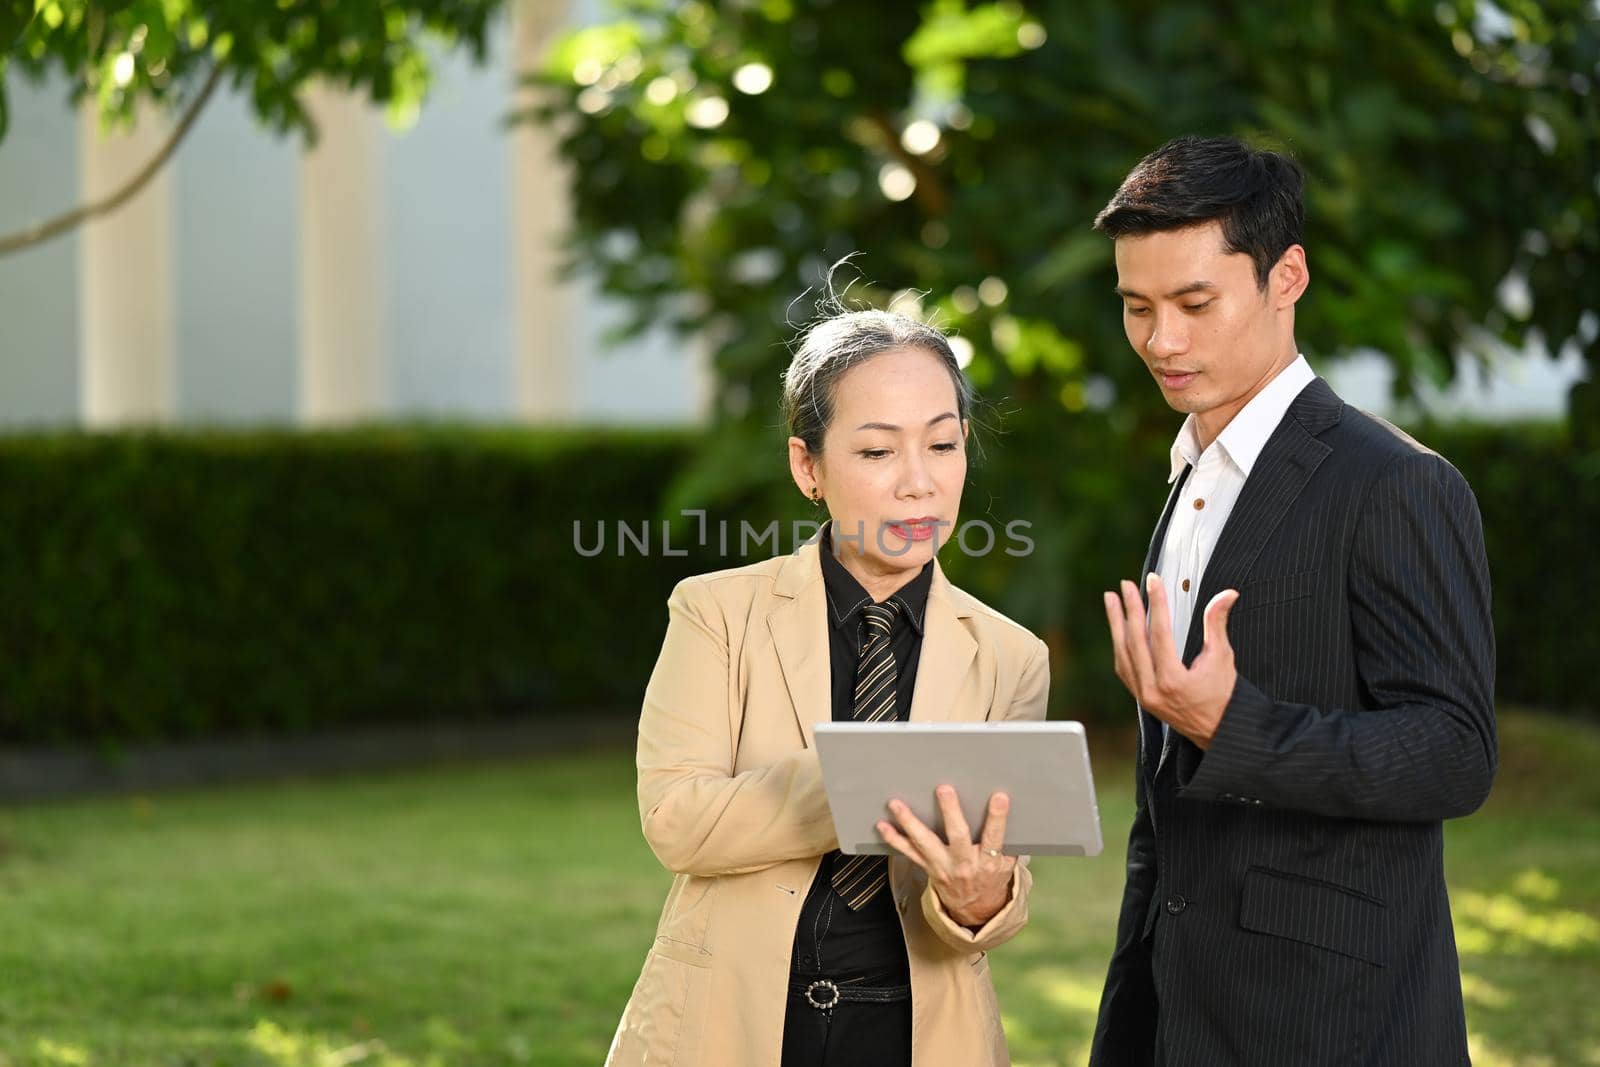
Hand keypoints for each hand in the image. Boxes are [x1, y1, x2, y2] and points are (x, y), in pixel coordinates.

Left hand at [876, 785, 1015, 927]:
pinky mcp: (928, 868)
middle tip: (944, 789)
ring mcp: (943, 867)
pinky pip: (909, 854)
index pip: (994, 838)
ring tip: (896, 805)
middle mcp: (964, 864)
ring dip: (909, 822)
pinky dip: (894, 839)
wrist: (976, 910)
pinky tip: (882, 825)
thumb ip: (1007, 841)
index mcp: (988, 861)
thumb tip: (1007, 808)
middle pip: (958, 836)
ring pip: (925, 843)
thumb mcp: (1007, 864)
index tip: (999, 797)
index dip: (997, 818)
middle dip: (951, 812)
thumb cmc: (992, 877)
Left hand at [1104, 574, 1239, 748]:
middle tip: (1126, 585)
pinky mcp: (1141, 698)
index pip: (1160, 633)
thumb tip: (1227, 594)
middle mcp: (1152, 690)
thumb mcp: (1222, 658)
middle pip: (1135, 641)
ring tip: (1112, 600)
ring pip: (1123, 653)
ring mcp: (1143, 695)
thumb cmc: (1224, 695)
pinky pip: (1124, 667)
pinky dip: (1120, 645)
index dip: (1156, 604)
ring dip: (1116, 625)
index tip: (1153, 582)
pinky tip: (1118, 629)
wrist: (1219, 731)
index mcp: (1172, 681)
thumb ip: (1217, 624)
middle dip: (1130, 609)